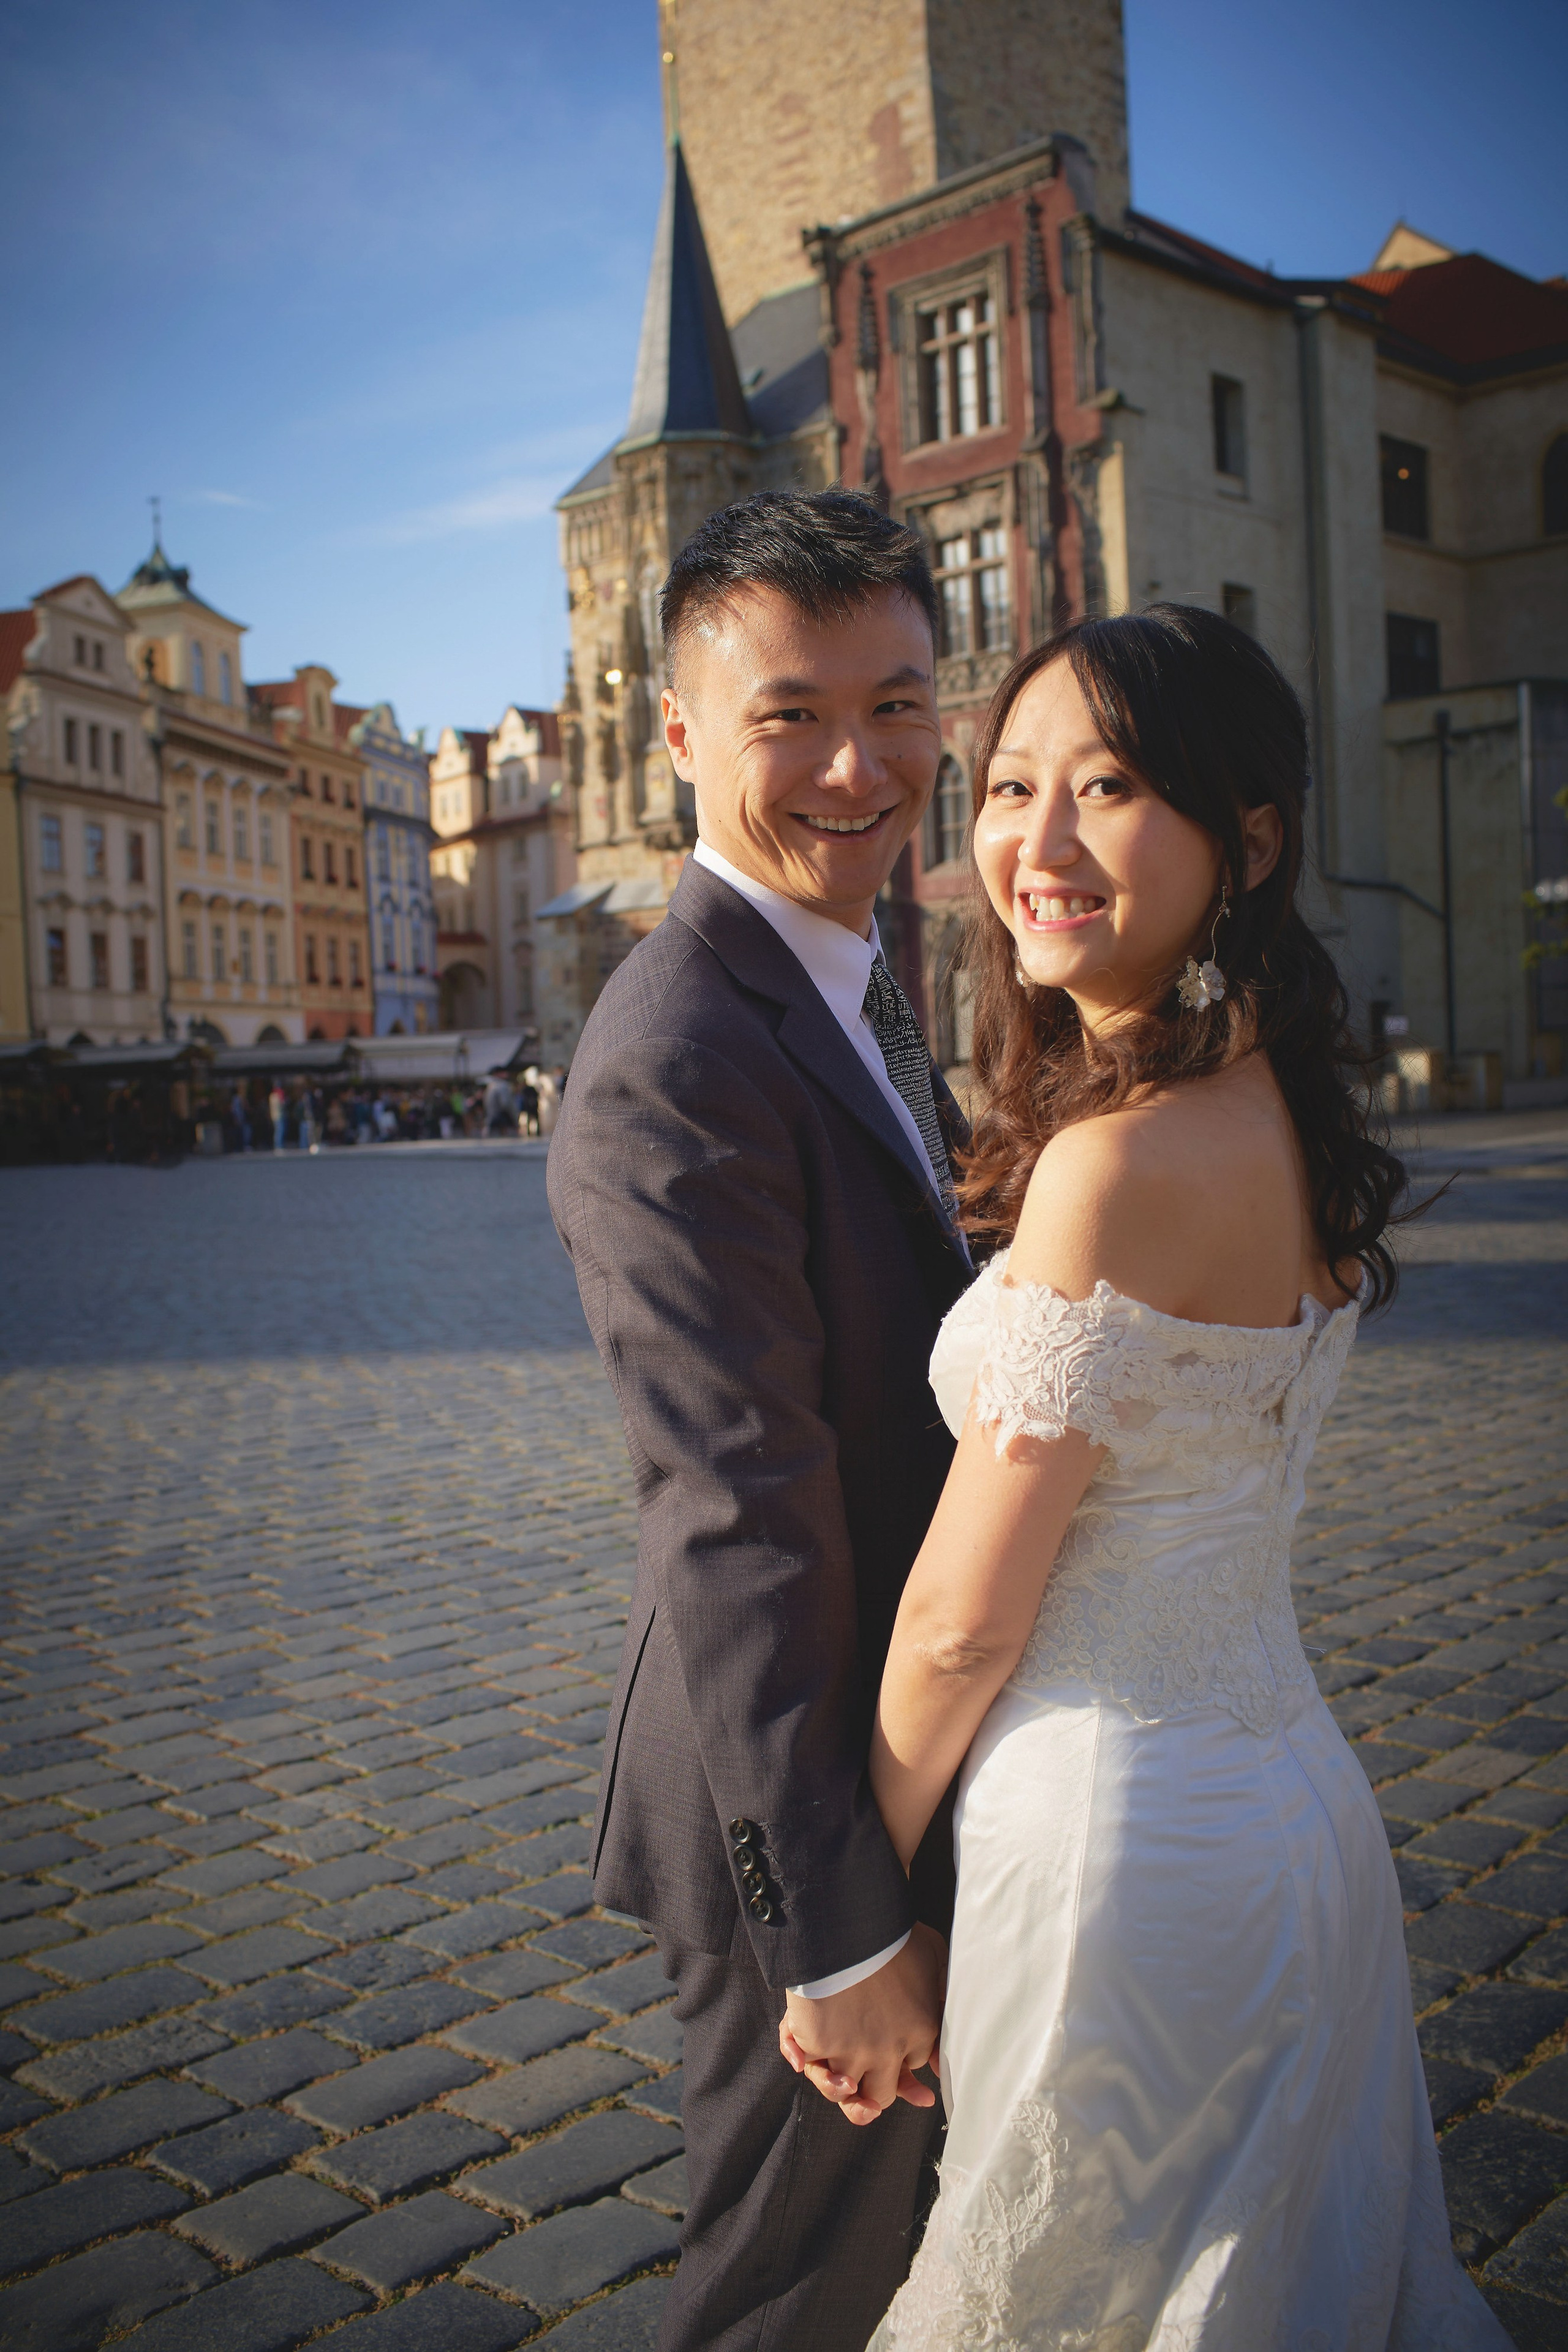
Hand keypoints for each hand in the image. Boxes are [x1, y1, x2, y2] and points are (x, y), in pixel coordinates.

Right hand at [777, 1923, 945, 2126]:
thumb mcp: (934, 1955)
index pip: (914, 2067)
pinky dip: (799, 2055)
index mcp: (921, 2030)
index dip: (902, 2067)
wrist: (850, 1917)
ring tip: (839, 2079)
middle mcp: (889, 2049)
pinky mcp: (817, 2043)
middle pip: (881, 2094)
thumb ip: (942, 1995)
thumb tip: (939, 2052)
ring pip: (845, 2091)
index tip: (900, 2071)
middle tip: (863, 2086)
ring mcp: (851, 2050)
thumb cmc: (892, 1930)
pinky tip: (801, 2057)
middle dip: (874, 2093)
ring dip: (837, 2086)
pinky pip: (808, 2063)